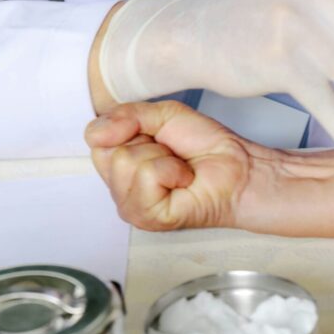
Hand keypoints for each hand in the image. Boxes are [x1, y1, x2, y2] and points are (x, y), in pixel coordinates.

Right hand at [85, 102, 260, 230]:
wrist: (238, 167)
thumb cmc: (205, 147)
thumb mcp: (161, 115)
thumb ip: (124, 115)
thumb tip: (96, 131)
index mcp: (117, 165)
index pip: (95, 138)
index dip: (127, 127)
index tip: (155, 134)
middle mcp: (119, 189)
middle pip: (107, 152)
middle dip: (146, 142)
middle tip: (170, 154)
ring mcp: (131, 207)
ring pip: (125, 162)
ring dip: (162, 158)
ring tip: (178, 168)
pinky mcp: (147, 217)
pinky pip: (147, 176)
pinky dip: (171, 171)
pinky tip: (183, 180)